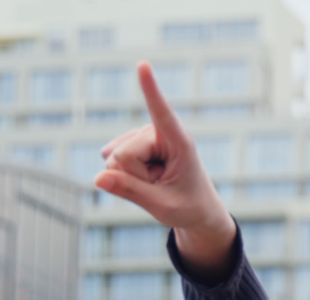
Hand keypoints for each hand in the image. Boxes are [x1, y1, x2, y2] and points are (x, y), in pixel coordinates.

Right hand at [96, 61, 235, 279]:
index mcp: (180, 142)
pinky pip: (109, 161)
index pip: (161, 112)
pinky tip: (142, 177)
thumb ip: (131, 192)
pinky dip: (122, 176)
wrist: (196, 210)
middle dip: (136, 178)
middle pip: (124, 155)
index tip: (143, 64)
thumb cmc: (188, 207)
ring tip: (157, 182)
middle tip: (161, 185)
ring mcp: (142, 136)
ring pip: (114, 159)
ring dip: (131, 178)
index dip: (150, 89)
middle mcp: (160, 132)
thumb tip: (97, 178)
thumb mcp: (163, 206)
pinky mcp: (129, 143)